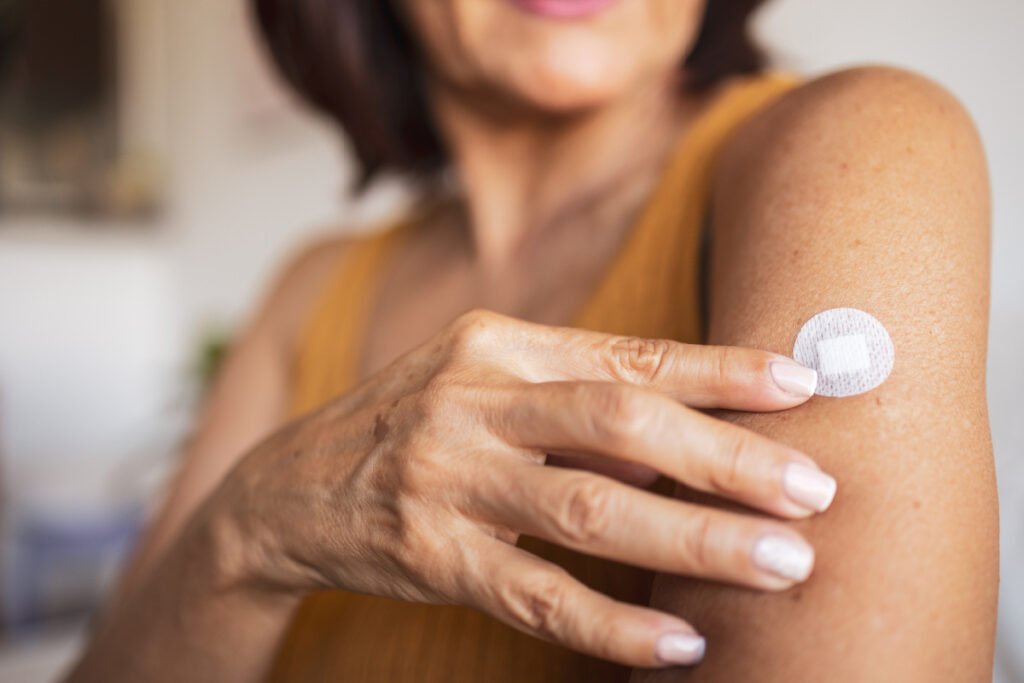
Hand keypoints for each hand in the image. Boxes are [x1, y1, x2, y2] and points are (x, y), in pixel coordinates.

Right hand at [213, 310, 834, 667]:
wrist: (289, 484)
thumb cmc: (414, 423)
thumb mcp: (483, 385)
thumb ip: (575, 401)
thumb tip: (688, 439)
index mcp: (498, 346)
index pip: (628, 354)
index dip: (720, 371)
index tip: (802, 385)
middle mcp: (472, 400)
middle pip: (620, 422)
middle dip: (726, 457)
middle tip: (815, 491)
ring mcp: (447, 477)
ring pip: (589, 507)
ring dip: (694, 538)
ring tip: (780, 564)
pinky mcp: (428, 553)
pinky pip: (534, 593)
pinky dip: (611, 622)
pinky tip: (677, 642)